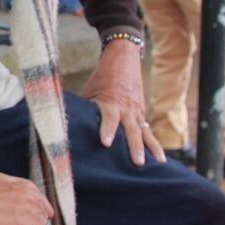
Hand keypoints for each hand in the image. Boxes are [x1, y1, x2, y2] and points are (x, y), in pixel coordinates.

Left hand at [82, 38, 162, 165]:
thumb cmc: (101, 79)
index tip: (106, 143)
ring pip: (145, 133)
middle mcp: (126, 109)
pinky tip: (160, 160)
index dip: (107, 130)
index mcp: (111, 102)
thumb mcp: (89, 91)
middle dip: (134, 147)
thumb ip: (83, 110)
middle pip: (132, 130)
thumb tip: (64, 127)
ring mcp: (136, 113)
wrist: (124, 60)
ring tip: (157, 164)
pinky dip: (154, 145)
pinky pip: (149, 132)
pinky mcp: (142, 115)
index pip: (110, 118)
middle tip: (137, 162)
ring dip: (150, 149)